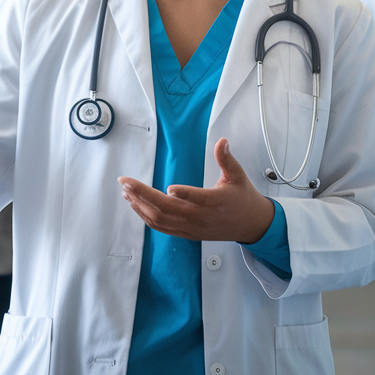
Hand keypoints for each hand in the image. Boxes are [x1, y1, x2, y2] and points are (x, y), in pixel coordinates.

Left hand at [118, 139, 274, 243]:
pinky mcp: (186, 233)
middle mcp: (200, 218)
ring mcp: (191, 227)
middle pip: (168, 209)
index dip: (184, 194)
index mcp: (215, 202)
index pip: (198, 199)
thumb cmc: (242, 198)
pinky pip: (161, 228)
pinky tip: (135, 205)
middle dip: (143, 195)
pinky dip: (145, 217)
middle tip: (126, 182)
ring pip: (161, 220)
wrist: (249, 225)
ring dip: (140, 206)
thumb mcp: (238, 175)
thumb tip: (222, 141)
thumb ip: (226, 158)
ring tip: (126, 191)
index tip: (169, 187)